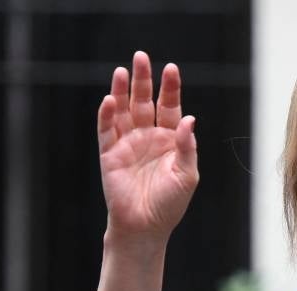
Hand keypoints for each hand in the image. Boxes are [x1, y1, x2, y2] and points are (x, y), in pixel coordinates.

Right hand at [97, 51, 198, 242]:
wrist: (145, 227)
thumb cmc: (169, 204)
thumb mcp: (187, 175)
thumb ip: (187, 147)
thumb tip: (190, 119)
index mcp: (170, 140)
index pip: (170, 107)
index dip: (170, 89)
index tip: (171, 69)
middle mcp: (148, 137)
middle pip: (145, 101)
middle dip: (144, 80)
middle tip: (141, 57)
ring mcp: (128, 144)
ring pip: (124, 110)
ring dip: (122, 91)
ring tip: (123, 71)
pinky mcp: (109, 154)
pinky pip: (107, 130)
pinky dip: (107, 115)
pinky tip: (110, 99)